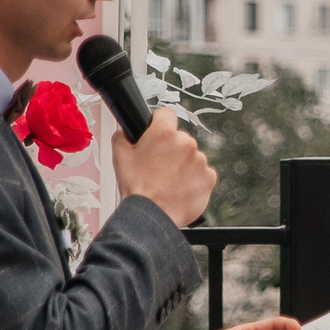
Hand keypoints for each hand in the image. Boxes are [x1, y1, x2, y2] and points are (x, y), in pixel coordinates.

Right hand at [113, 107, 215, 227]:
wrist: (151, 215)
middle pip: (180, 139)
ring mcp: (200, 160)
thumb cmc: (136, 188)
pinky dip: (193, 180)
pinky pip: (201, 174)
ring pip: (191, 157)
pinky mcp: (209, 177)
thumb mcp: (119, 156)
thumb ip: (123, 136)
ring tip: (167, 181)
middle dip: (171, 149)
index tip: (157, 132)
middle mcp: (186, 142)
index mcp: (164, 133)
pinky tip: (179, 189)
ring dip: (182, 166)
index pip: (166, 114)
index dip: (159, 123)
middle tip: (158, 166)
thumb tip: (126, 131)